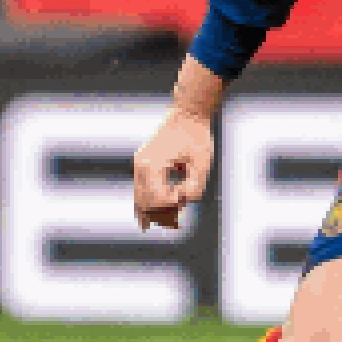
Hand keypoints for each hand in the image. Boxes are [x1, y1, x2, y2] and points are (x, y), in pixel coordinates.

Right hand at [133, 106, 216, 230]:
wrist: (187, 116)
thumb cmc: (197, 138)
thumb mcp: (203, 164)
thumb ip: (195, 187)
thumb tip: (182, 201)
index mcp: (153, 164)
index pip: (158, 198)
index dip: (173, 205)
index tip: (186, 197)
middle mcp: (140, 165)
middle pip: (145, 203)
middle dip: (162, 214)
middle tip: (178, 223)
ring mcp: (138, 165)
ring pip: (139, 200)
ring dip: (153, 214)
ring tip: (169, 225)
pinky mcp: (141, 165)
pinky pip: (139, 191)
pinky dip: (144, 206)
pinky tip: (145, 224)